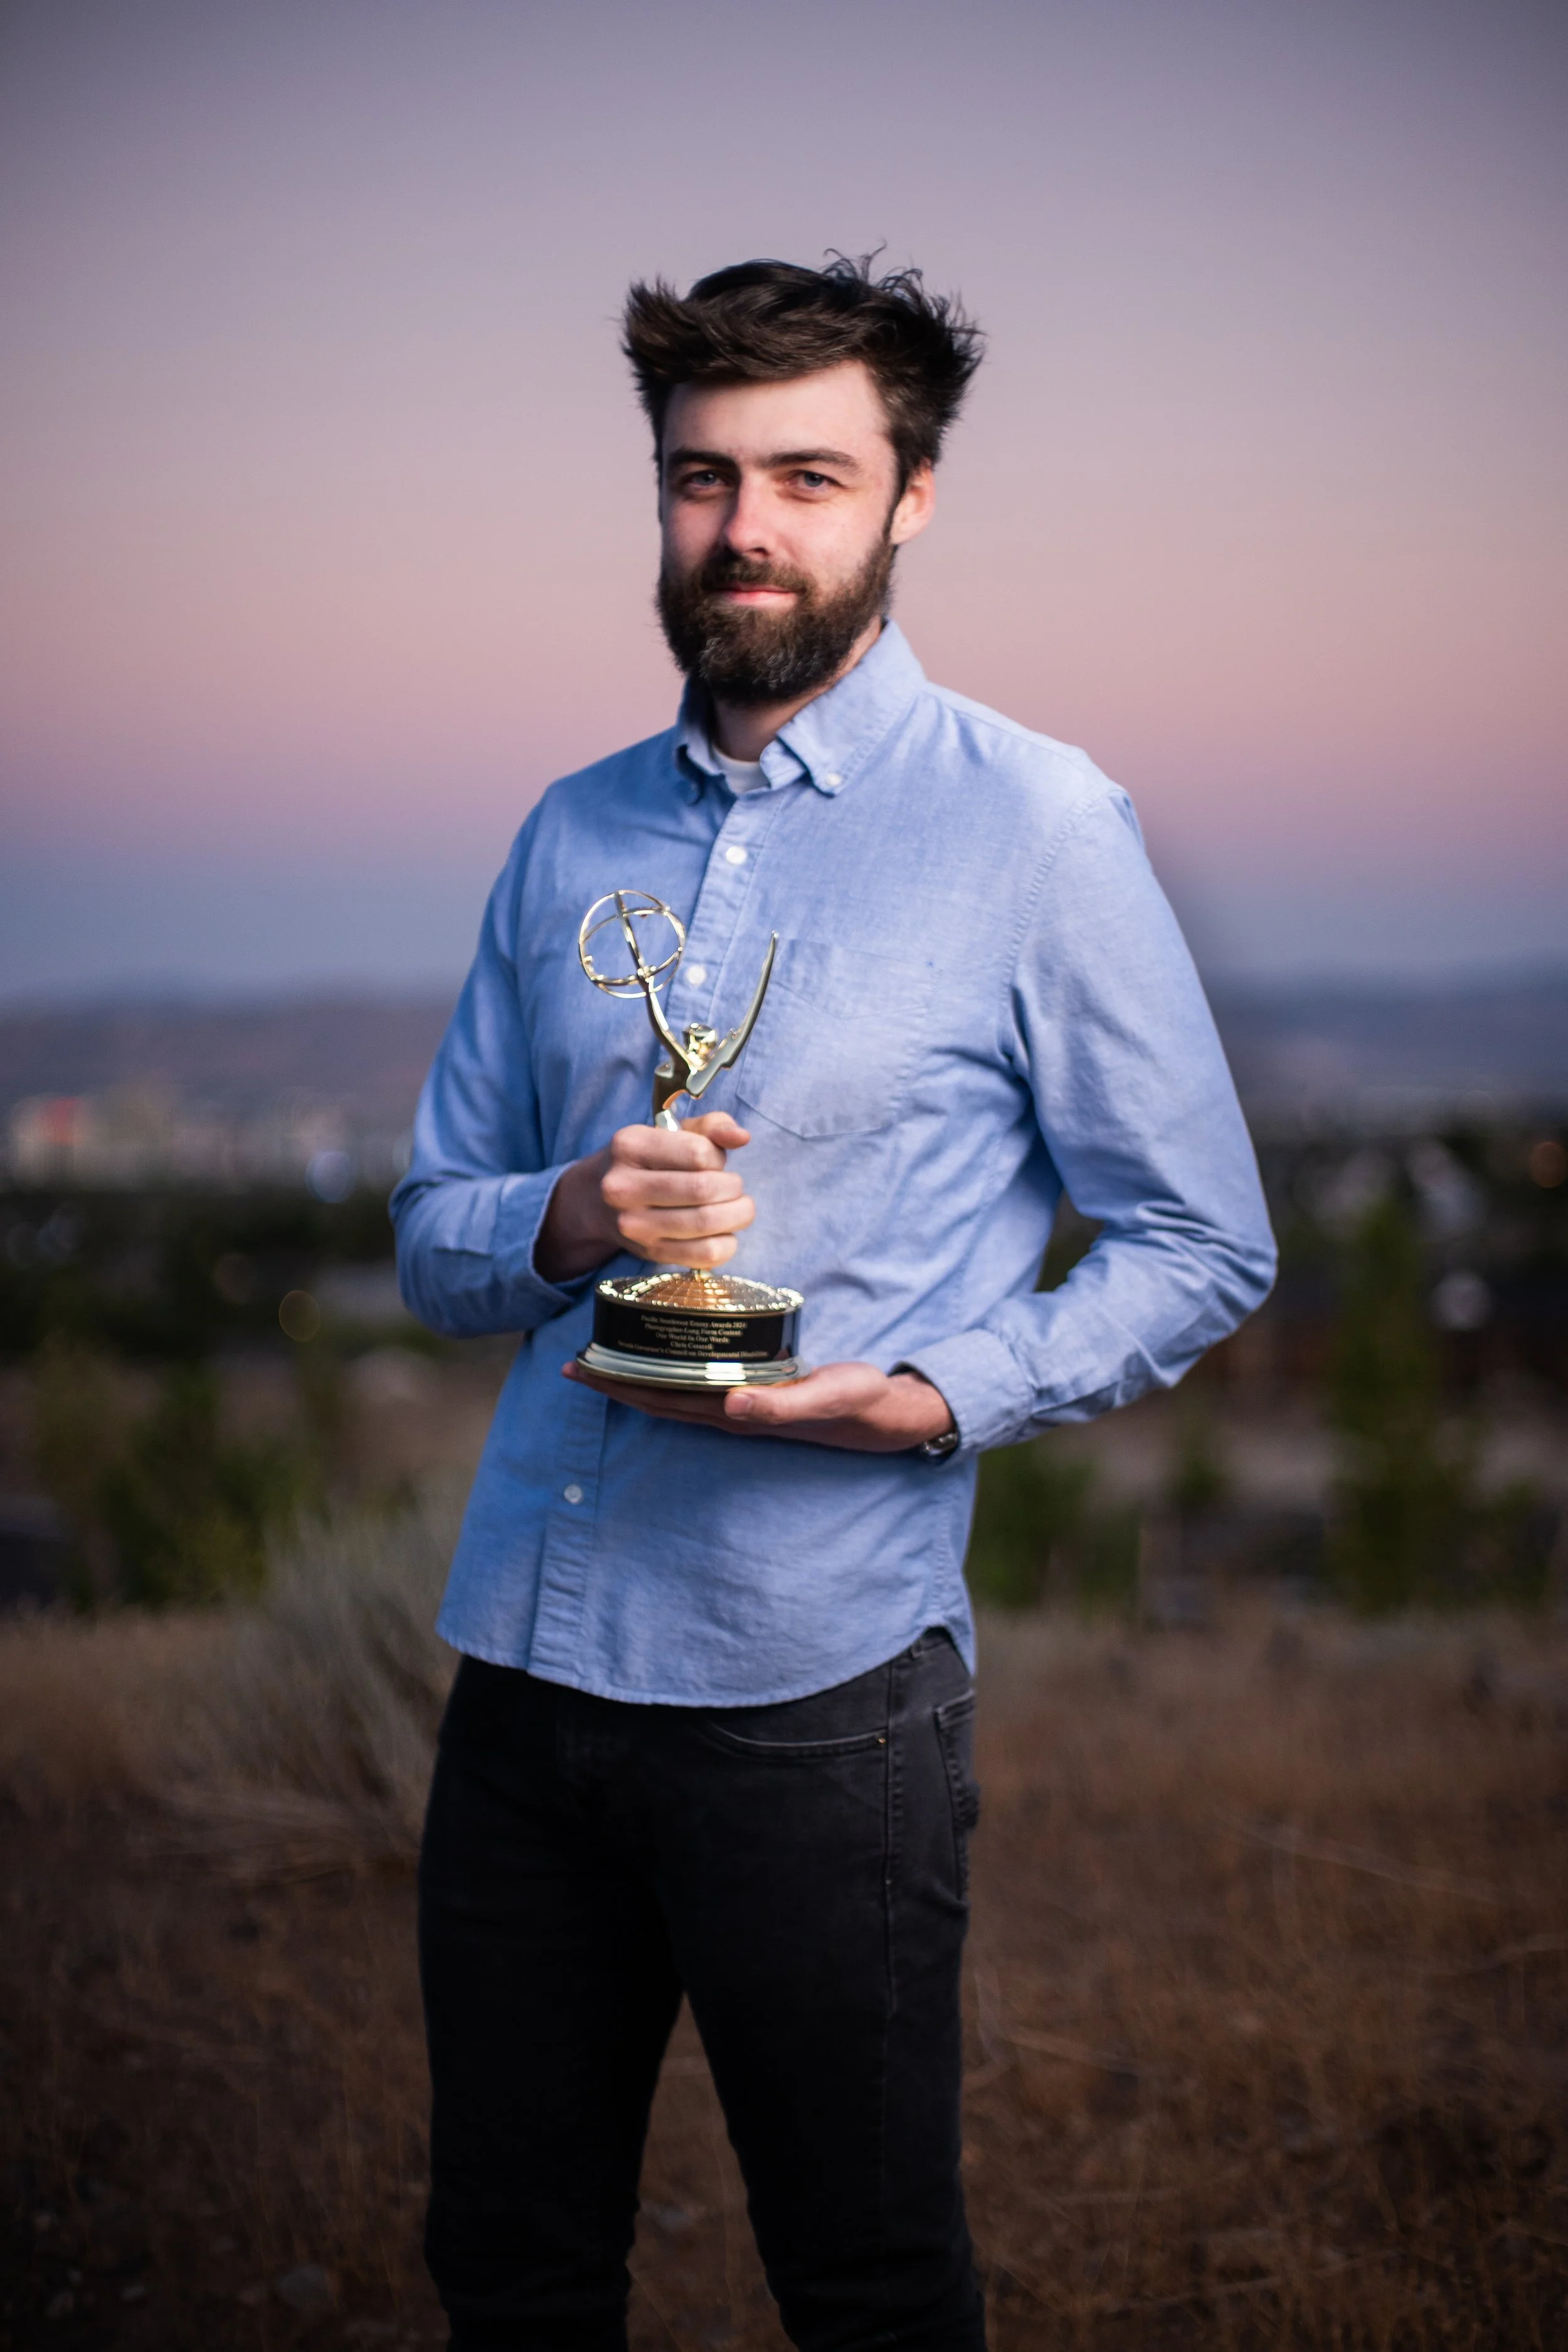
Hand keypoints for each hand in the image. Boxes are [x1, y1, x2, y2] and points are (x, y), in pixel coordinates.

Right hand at [536, 1112, 753, 1284]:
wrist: (598, 1202)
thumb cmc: (648, 1160)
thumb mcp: (672, 1132)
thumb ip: (712, 1127)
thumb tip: (741, 1137)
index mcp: (630, 1146)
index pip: (697, 1153)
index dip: (719, 1157)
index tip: (716, 1161)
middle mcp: (624, 1186)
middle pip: (703, 1189)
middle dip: (733, 1188)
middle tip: (735, 1188)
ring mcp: (633, 1224)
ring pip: (706, 1223)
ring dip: (737, 1215)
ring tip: (739, 1208)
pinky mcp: (648, 1252)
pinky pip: (703, 1254)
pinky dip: (728, 1244)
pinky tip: (725, 1232)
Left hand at [563, 1358, 956, 1454]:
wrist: (887, 1414)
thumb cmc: (856, 1402)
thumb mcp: (825, 1395)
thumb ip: (781, 1402)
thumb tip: (730, 1404)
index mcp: (737, 1413)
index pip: (662, 1401)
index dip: (618, 1388)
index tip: (580, 1368)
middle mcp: (730, 1412)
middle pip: (656, 1399)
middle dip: (613, 1383)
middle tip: (573, 1360)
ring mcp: (740, 1406)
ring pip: (673, 1393)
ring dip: (635, 1379)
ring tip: (604, 1357)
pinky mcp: (755, 1393)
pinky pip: (697, 1384)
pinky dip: (669, 1372)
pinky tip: (663, 1357)